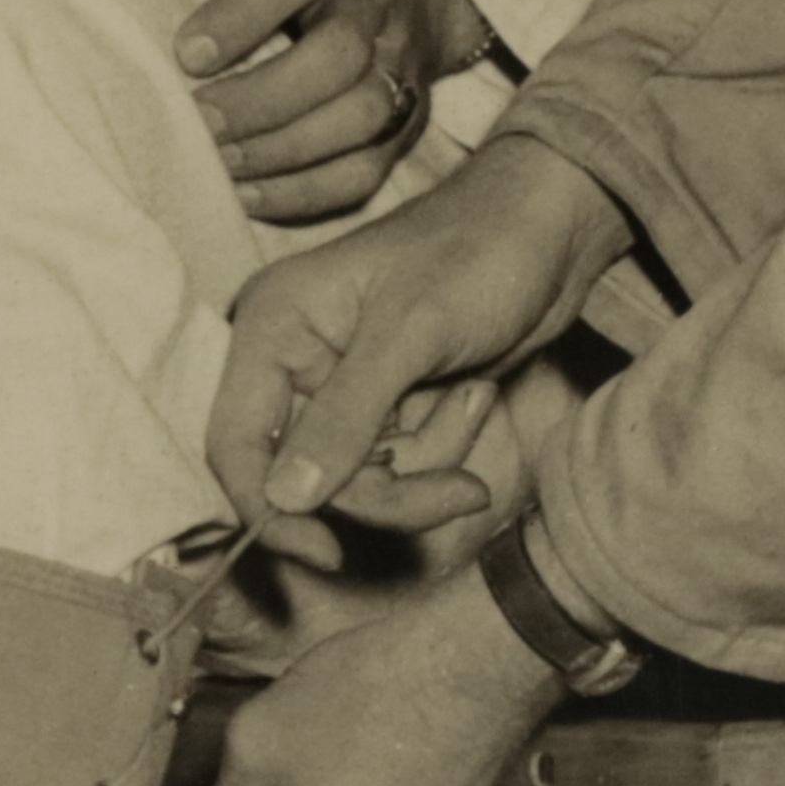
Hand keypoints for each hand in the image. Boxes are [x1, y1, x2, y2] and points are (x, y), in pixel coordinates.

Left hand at [85, 0, 498, 229]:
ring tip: (219, 162)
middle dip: (266, 98)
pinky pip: (369, 167)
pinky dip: (307, 191)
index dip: (244, 14)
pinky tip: (246, 194)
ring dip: (285, 150)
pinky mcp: (404, 115)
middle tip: (199, 120)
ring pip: (365, 115)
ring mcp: (396, 58)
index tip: (185, 54)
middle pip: (340, 54)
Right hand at [207, 139, 636, 560]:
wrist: (549, 233)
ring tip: (473, 400)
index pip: (236, 444)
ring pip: (359, 482)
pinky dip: (444, 445)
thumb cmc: (477, 253)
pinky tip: (475, 391)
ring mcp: (342, 390)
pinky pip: (400, 466)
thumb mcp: (411, 334)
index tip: (328, 553)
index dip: (269, 511)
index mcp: (273, 328)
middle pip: (305, 481)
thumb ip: (345, 418)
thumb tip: (284, 501)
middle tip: (460, 490)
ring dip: (428, 462)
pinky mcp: (388, 407)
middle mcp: (294, 363)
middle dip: (388, 491)